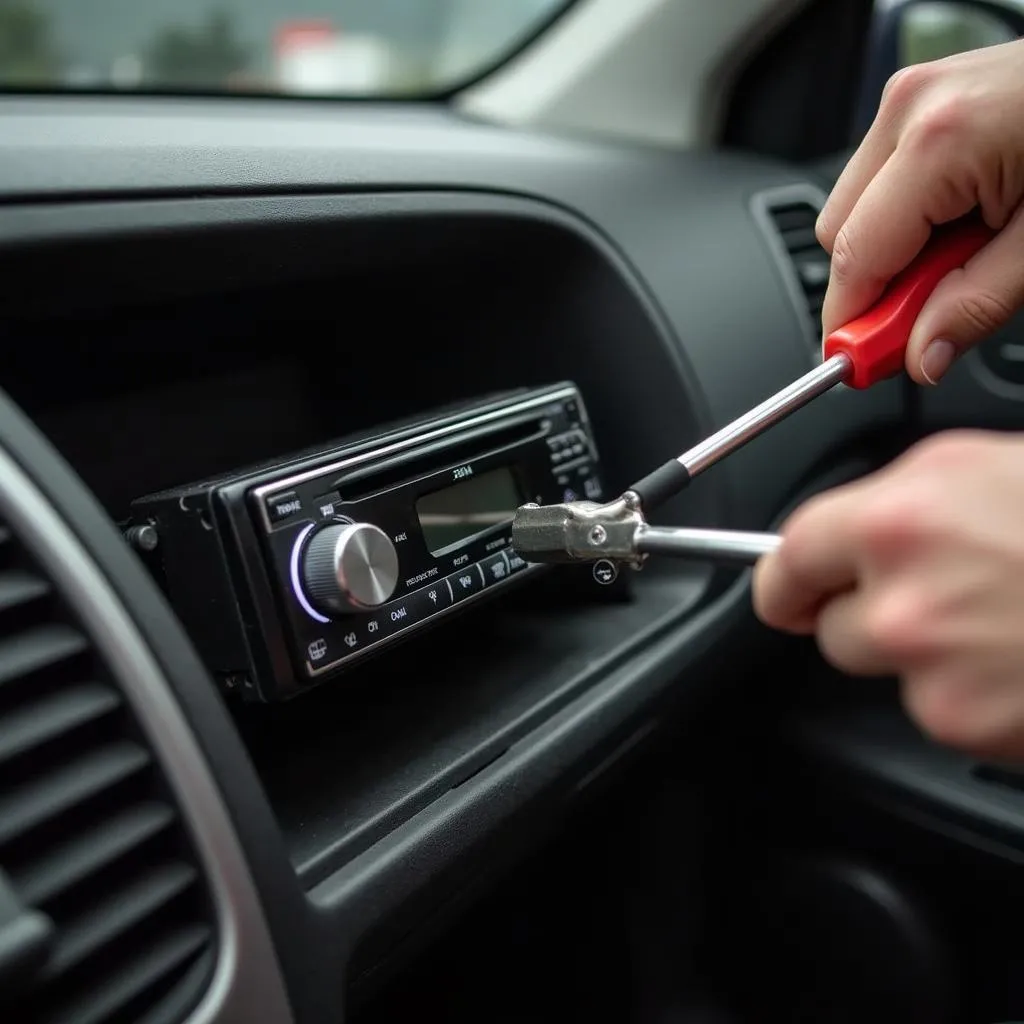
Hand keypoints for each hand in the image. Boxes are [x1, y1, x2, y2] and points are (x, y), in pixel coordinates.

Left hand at [752, 431, 1023, 760]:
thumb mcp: (983, 468)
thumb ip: (898, 502)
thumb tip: (853, 531)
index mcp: (898, 522)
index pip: (786, 560)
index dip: (787, 577)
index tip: (789, 589)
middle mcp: (903, 606)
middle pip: (831, 628)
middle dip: (869, 614)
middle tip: (942, 594)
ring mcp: (938, 678)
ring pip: (888, 673)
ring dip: (925, 656)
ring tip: (1003, 620)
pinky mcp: (972, 730)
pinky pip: (942, 711)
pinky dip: (971, 693)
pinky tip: (1020, 657)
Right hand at [818, 39, 1023, 383]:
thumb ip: (978, 304)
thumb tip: (920, 356)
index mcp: (939, 141)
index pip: (855, 260)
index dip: (853, 324)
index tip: (861, 366)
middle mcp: (910, 110)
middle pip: (841, 236)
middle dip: (879, 283)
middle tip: (936, 307)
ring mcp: (913, 96)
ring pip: (854, 210)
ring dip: (897, 248)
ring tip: (970, 246)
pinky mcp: (922, 99)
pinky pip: (881, 180)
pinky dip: (910, 215)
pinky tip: (963, 216)